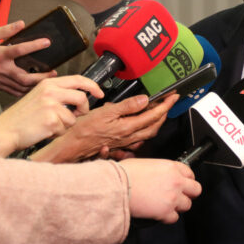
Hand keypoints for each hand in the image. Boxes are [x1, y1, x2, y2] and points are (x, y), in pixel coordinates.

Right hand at [0, 21, 56, 96]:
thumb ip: (6, 30)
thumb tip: (21, 24)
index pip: (19, 50)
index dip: (34, 45)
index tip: (47, 42)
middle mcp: (0, 69)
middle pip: (24, 77)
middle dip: (41, 76)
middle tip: (54, 73)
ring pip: (21, 87)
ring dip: (36, 85)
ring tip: (48, 80)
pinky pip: (15, 92)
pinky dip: (26, 91)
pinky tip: (35, 88)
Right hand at [0, 75, 103, 156]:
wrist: (5, 131)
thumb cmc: (22, 117)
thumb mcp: (39, 96)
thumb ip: (59, 93)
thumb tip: (82, 96)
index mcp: (48, 84)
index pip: (78, 79)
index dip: (92, 86)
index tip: (100, 92)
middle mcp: (50, 91)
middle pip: (82, 97)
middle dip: (83, 109)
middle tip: (77, 114)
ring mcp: (51, 105)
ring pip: (74, 116)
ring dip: (66, 124)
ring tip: (49, 124)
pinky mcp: (51, 120)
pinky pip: (65, 128)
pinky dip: (57, 133)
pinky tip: (45, 130)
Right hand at [31, 93, 178, 162]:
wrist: (71, 147)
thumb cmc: (84, 130)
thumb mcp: (105, 112)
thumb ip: (127, 106)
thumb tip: (144, 100)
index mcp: (128, 127)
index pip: (154, 115)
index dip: (166, 104)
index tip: (173, 96)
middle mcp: (130, 137)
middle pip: (155, 125)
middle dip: (165, 112)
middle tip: (169, 101)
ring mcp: (125, 142)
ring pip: (148, 132)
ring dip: (157, 121)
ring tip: (159, 110)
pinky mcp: (120, 145)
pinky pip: (139, 138)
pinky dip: (145, 129)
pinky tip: (143, 124)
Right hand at [120, 158, 201, 222]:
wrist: (116, 186)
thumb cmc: (125, 173)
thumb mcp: (146, 163)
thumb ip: (160, 170)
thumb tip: (160, 175)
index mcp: (171, 167)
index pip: (190, 173)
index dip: (186, 179)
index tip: (182, 183)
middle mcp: (176, 181)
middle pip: (195, 190)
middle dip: (188, 193)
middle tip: (180, 195)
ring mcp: (172, 197)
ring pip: (187, 205)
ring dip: (178, 206)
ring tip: (166, 204)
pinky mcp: (165, 212)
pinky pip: (174, 218)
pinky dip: (167, 217)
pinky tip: (159, 212)